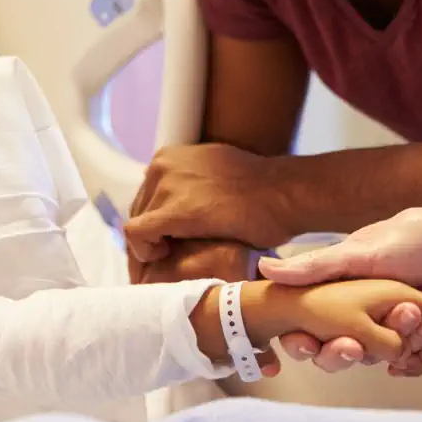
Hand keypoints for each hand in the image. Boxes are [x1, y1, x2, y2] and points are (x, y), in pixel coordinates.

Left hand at [124, 144, 296, 270]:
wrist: (286, 194)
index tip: (162, 246)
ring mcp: (166, 185)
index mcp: (170, 156)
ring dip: (149, 249)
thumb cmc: (261, 191)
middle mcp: (162, 165)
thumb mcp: (215, 175)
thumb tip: (177, 206)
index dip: (151, 226)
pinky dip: (144, 252)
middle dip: (147, 240)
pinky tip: (167, 258)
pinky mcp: (174, 210)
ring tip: (170, 264)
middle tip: (161, 264)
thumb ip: (189, 187)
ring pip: (135, 226)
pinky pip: (137, 235)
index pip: (145, 198)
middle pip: (137, 212)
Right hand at [148, 240, 421, 375]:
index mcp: (343, 295)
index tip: (305, 341)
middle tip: (354, 344)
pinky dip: (416, 358)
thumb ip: (315, 267)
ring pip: (376, 360)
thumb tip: (265, 269)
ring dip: (392, 342)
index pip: (310, 329)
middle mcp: (365, 318)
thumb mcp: (359, 252)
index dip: (303, 341)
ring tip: (412, 313)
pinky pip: (411, 366)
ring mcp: (393, 332)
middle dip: (344, 352)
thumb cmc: (412, 239)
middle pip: (339, 353)